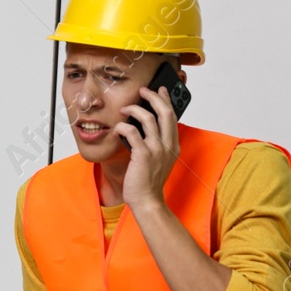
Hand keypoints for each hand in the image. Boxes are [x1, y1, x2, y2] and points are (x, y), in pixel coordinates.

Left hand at [116, 83, 179, 210]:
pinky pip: (132, 132)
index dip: (166, 100)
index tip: (159, 90)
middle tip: (143, 90)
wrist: (147, 201)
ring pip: (148, 118)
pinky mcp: (142, 155)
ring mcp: (156, 150)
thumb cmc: (149, 182)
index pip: (172, 116)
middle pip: (165, 112)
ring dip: (135, 109)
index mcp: (173, 145)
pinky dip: (123, 127)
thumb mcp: (159, 161)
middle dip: (153, 97)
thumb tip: (144, 128)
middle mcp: (168, 145)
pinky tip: (117, 128)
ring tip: (125, 109)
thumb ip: (157, 145)